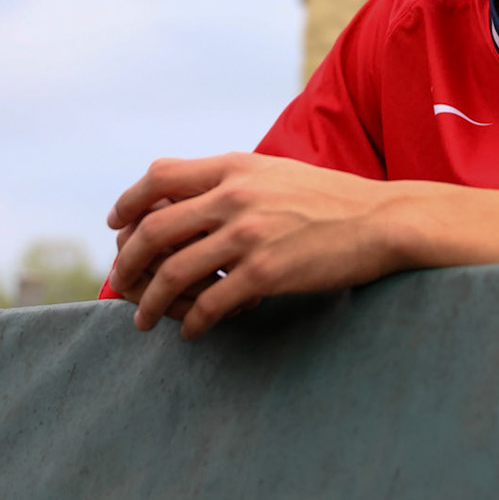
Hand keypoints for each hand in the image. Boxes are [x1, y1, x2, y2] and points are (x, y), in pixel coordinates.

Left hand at [105, 153, 407, 338]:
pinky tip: (191, 332)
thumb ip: (232, 179)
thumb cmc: (330, 200)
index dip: (128, 202)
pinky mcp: (266, 272)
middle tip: (121, 283)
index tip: (117, 226)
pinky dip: (192, 323)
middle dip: (127, 262)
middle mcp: (235, 196)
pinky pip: (210, 304)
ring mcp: (249, 235)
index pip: (158, 176)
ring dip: (151, 302)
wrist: (381, 221)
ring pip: (173, 272)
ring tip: (145, 320)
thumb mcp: (276, 172)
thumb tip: (189, 197)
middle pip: (154, 229)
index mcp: (235, 167)